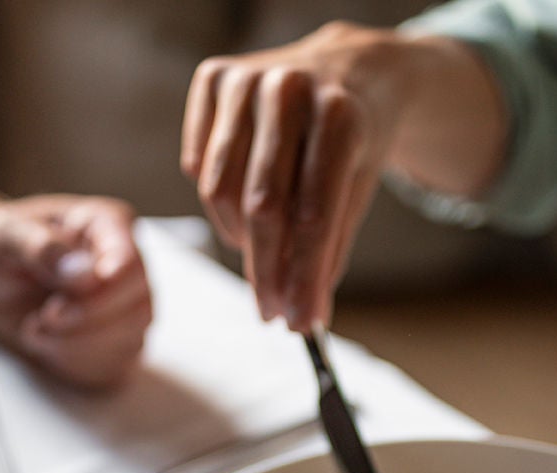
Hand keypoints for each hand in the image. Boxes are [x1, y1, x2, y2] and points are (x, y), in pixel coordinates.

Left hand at [0, 194, 151, 388]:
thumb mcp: (3, 235)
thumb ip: (41, 246)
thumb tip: (83, 272)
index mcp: (105, 225)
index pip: (131, 258)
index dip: (114, 282)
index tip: (82, 291)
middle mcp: (123, 265)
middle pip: (138, 305)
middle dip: (87, 318)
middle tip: (46, 315)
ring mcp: (124, 306)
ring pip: (129, 339)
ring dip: (77, 345)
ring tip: (37, 328)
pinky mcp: (114, 341)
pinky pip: (114, 365)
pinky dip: (76, 362)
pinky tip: (48, 344)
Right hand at [181, 22, 504, 331]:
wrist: (348, 67)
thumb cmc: (354, 137)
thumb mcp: (359, 187)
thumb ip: (330, 250)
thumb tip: (302, 315)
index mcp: (340, 115)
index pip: (313, 216)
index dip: (303, 277)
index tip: (297, 321)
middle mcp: (290, 88)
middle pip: (262, 208)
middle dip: (266, 271)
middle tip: (270, 312)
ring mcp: (247, 78)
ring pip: (220, 189)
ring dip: (240, 239)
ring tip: (264, 251)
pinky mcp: (214, 77)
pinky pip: (197, 164)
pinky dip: (217, 200)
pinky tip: (243, 204)